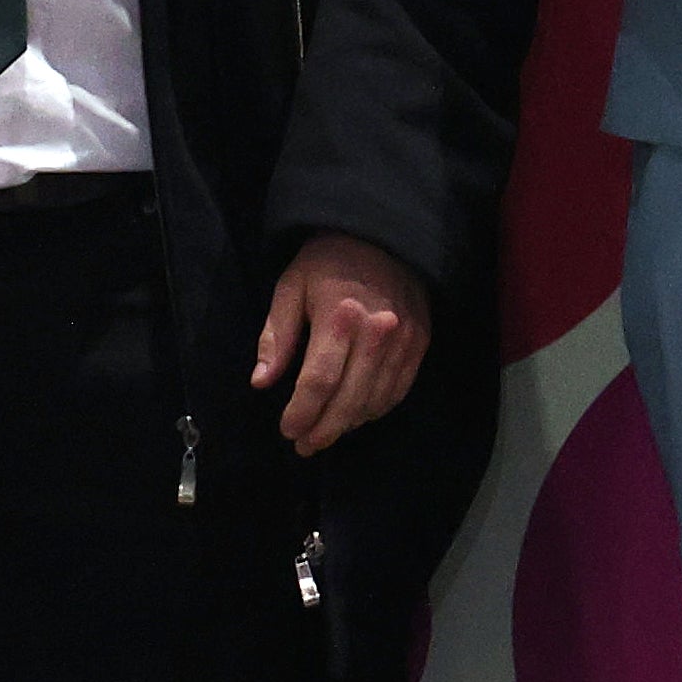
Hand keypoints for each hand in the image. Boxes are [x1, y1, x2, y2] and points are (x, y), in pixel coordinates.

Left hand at [247, 229, 431, 455]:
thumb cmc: (327, 262)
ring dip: (349, 424)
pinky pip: (399, 390)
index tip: (287, 430)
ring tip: (326, 433)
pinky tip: (356, 415)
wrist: (382, 235)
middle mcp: (377, 331)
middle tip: (305, 446)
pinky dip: (376, 409)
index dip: (301, 413)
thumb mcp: (291, 288)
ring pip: (376, 400)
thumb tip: (261, 382)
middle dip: (324, 429)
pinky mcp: (420, 342)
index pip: (319, 381)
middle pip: (350, 399)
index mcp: (339, 316)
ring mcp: (404, 339)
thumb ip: (277, 337)